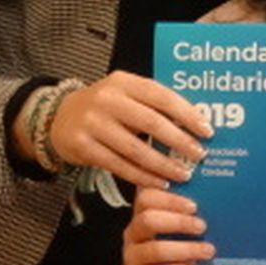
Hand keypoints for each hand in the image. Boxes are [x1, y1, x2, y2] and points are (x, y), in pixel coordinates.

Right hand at [50, 71, 213, 187]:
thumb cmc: (103, 106)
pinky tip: (159, 182)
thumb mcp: (124, 94)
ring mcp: (93, 123)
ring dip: (163, 165)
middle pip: (151, 122)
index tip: (207, 130)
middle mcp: (108, 99)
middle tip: (199, 155)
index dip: (187, 113)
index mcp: (123, 82)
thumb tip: (194, 122)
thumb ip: (152, 103)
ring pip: (136, 149)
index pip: (161, 95)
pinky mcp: (83, 146)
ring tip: (183, 174)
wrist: (58, 118)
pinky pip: (119, 165)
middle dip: (180, 141)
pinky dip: (142, 176)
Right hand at [122, 186, 213, 264]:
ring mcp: (131, 256)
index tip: (193, 202)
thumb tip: (214, 206)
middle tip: (202, 226)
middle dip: (178, 222)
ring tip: (207, 250)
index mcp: (142, 214)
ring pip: (155, 249)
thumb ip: (185, 217)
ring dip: (185, 248)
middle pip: (148, 219)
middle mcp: (133, 233)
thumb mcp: (173, 231)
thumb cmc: (169, 252)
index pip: (147, 197)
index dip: (168, 197)